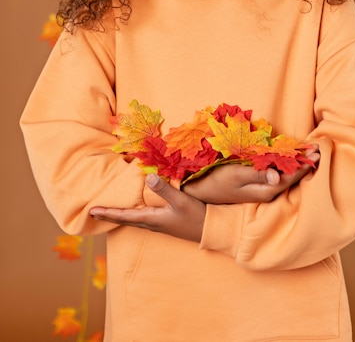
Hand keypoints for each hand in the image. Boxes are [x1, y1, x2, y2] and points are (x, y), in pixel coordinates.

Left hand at [90, 174, 205, 241]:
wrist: (209, 231)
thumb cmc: (195, 216)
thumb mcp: (180, 201)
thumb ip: (164, 189)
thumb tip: (148, 176)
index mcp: (151, 219)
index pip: (123, 216)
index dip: (107, 213)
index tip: (92, 211)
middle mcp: (151, 223)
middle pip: (124, 220)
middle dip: (108, 215)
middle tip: (93, 212)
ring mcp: (157, 224)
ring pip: (132, 220)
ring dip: (118, 215)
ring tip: (108, 211)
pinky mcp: (163, 222)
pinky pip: (140, 218)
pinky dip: (131, 214)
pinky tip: (133, 210)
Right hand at [182, 144, 319, 203]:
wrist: (200, 191)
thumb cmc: (217, 181)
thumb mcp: (236, 176)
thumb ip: (257, 174)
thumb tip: (279, 176)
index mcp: (266, 190)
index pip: (291, 177)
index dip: (304, 164)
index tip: (316, 153)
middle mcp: (267, 191)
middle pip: (292, 176)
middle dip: (305, 163)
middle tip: (319, 149)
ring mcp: (262, 188)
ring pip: (285, 174)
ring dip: (297, 162)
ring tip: (310, 152)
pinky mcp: (257, 183)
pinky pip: (277, 172)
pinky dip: (285, 163)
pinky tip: (290, 157)